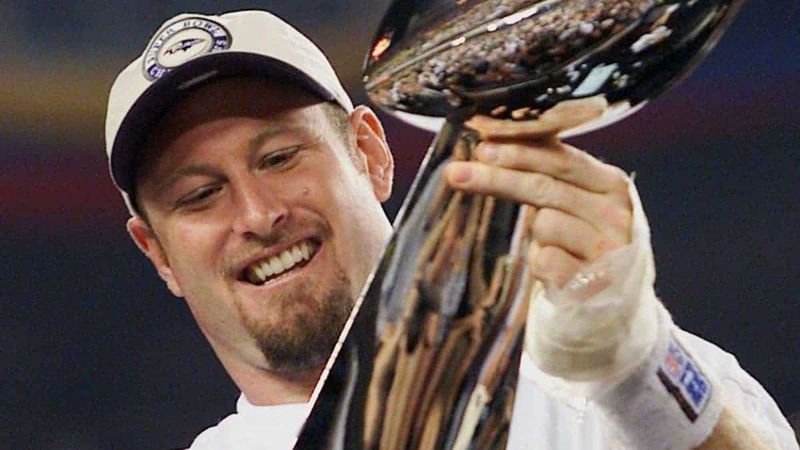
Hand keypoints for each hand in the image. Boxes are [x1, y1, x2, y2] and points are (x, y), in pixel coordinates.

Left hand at [443, 115, 632, 289]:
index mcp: (611, 184)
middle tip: (456, 173)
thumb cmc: (584, 238)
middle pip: (545, 187)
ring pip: (544, 223)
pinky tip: (559, 267)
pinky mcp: (593, 281)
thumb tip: (494, 139)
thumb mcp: (576, 199)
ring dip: (537, 234)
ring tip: (556, 244)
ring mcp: (607, 248)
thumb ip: (548, 169)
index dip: (520, 153)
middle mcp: (615, 213)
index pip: (560, 160)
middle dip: (497, 178)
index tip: (482, 147)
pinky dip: (541, 263)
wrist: (613, 294)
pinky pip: (545, 260)